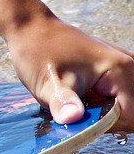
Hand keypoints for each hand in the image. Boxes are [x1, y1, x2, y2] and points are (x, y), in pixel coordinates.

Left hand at [6, 13, 133, 131]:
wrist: (29, 28)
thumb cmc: (37, 52)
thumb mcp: (47, 82)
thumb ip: (63, 103)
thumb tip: (72, 119)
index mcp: (121, 71)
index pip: (131, 118)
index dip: (105, 125)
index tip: (79, 117)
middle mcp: (129, 68)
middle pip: (129, 113)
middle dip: (102, 119)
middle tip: (75, 108)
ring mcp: (123, 69)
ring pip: (121, 107)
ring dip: (99, 112)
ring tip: (75, 99)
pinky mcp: (114, 73)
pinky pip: (114, 99)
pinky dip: (97, 104)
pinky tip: (78, 95)